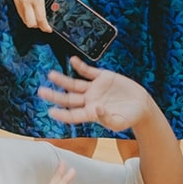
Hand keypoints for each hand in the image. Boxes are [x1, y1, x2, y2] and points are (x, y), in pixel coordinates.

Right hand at [9, 0, 75, 33]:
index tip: (50, 29)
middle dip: (38, 26)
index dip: (45, 27)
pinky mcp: (15, 0)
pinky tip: (32, 11)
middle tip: (45, 24)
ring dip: (32, 22)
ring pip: (24, 20)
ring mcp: (19, 2)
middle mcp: (26, 2)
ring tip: (39, 19)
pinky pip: (20, 14)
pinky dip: (26, 16)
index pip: (40, 19)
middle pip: (30, 23)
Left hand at [39, 58, 155, 131]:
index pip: (72, 114)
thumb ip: (106, 118)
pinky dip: (80, 66)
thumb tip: (96, 108)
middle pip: (68, 98)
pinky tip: (73, 61)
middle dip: (55, 95)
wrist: (141, 105)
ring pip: (74, 84)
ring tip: (51, 75)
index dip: (62, 114)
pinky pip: (88, 71)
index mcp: (90, 113)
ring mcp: (94, 88)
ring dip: (63, 80)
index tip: (51, 111)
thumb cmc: (129, 118)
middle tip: (41, 92)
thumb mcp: (119, 122)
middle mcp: (89, 100)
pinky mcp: (102, 77)